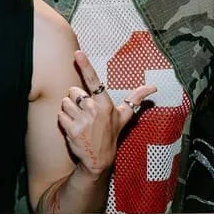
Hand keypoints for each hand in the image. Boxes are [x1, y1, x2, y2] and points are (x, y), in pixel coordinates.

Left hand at [58, 50, 158, 176]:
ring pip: (65, 102)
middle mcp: (94, 110)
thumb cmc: (111, 134)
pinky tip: (74, 128)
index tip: (78, 53)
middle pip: (73, 91)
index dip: (86, 65)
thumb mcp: (124, 116)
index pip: (94, 81)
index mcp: (105, 104)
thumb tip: (153, 88)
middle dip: (76, 99)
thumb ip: (136, 98)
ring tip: (80, 120)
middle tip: (86, 113)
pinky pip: (60, 115)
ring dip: (69, 110)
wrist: (98, 160)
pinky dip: (64, 120)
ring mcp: (82, 120)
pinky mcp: (71, 129)